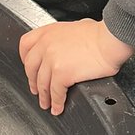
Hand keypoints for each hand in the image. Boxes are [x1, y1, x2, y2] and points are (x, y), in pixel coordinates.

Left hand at [18, 19, 134, 115]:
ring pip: (42, 83)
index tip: (30, 68)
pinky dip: (56, 102)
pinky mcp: (62, 74)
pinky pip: (55, 93)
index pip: (25, 45)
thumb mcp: (75, 27)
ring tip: (46, 103)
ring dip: (44, 96)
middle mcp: (46, 45)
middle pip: (31, 68)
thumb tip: (66, 46)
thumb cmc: (99, 34)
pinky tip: (58, 107)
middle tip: (36, 90)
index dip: (25, 60)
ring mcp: (52, 60)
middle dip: (33, 82)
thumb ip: (63, 37)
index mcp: (48, 33)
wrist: (109, 40)